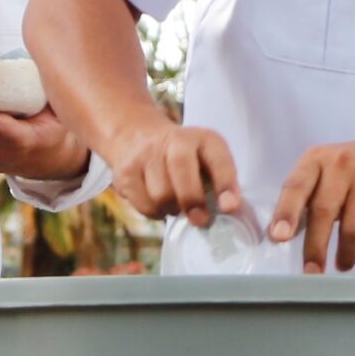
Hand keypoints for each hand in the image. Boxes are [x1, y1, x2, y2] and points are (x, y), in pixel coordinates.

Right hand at [101, 119, 244, 228]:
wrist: (136, 134)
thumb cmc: (182, 156)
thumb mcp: (206, 158)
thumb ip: (219, 181)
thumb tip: (229, 211)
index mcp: (202, 138)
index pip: (217, 158)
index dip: (224, 184)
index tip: (228, 207)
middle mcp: (173, 140)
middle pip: (181, 170)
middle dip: (192, 200)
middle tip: (200, 220)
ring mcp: (145, 154)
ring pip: (160, 195)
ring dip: (172, 209)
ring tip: (176, 206)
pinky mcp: (125, 172)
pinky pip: (143, 205)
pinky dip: (155, 213)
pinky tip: (159, 205)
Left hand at [270, 138, 354, 270]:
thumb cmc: (350, 171)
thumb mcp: (323, 172)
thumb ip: (305, 197)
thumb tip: (281, 234)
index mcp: (317, 159)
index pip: (296, 186)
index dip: (286, 213)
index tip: (279, 237)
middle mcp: (342, 165)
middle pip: (324, 211)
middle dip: (315, 247)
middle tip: (311, 272)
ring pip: (353, 228)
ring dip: (346, 253)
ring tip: (342, 264)